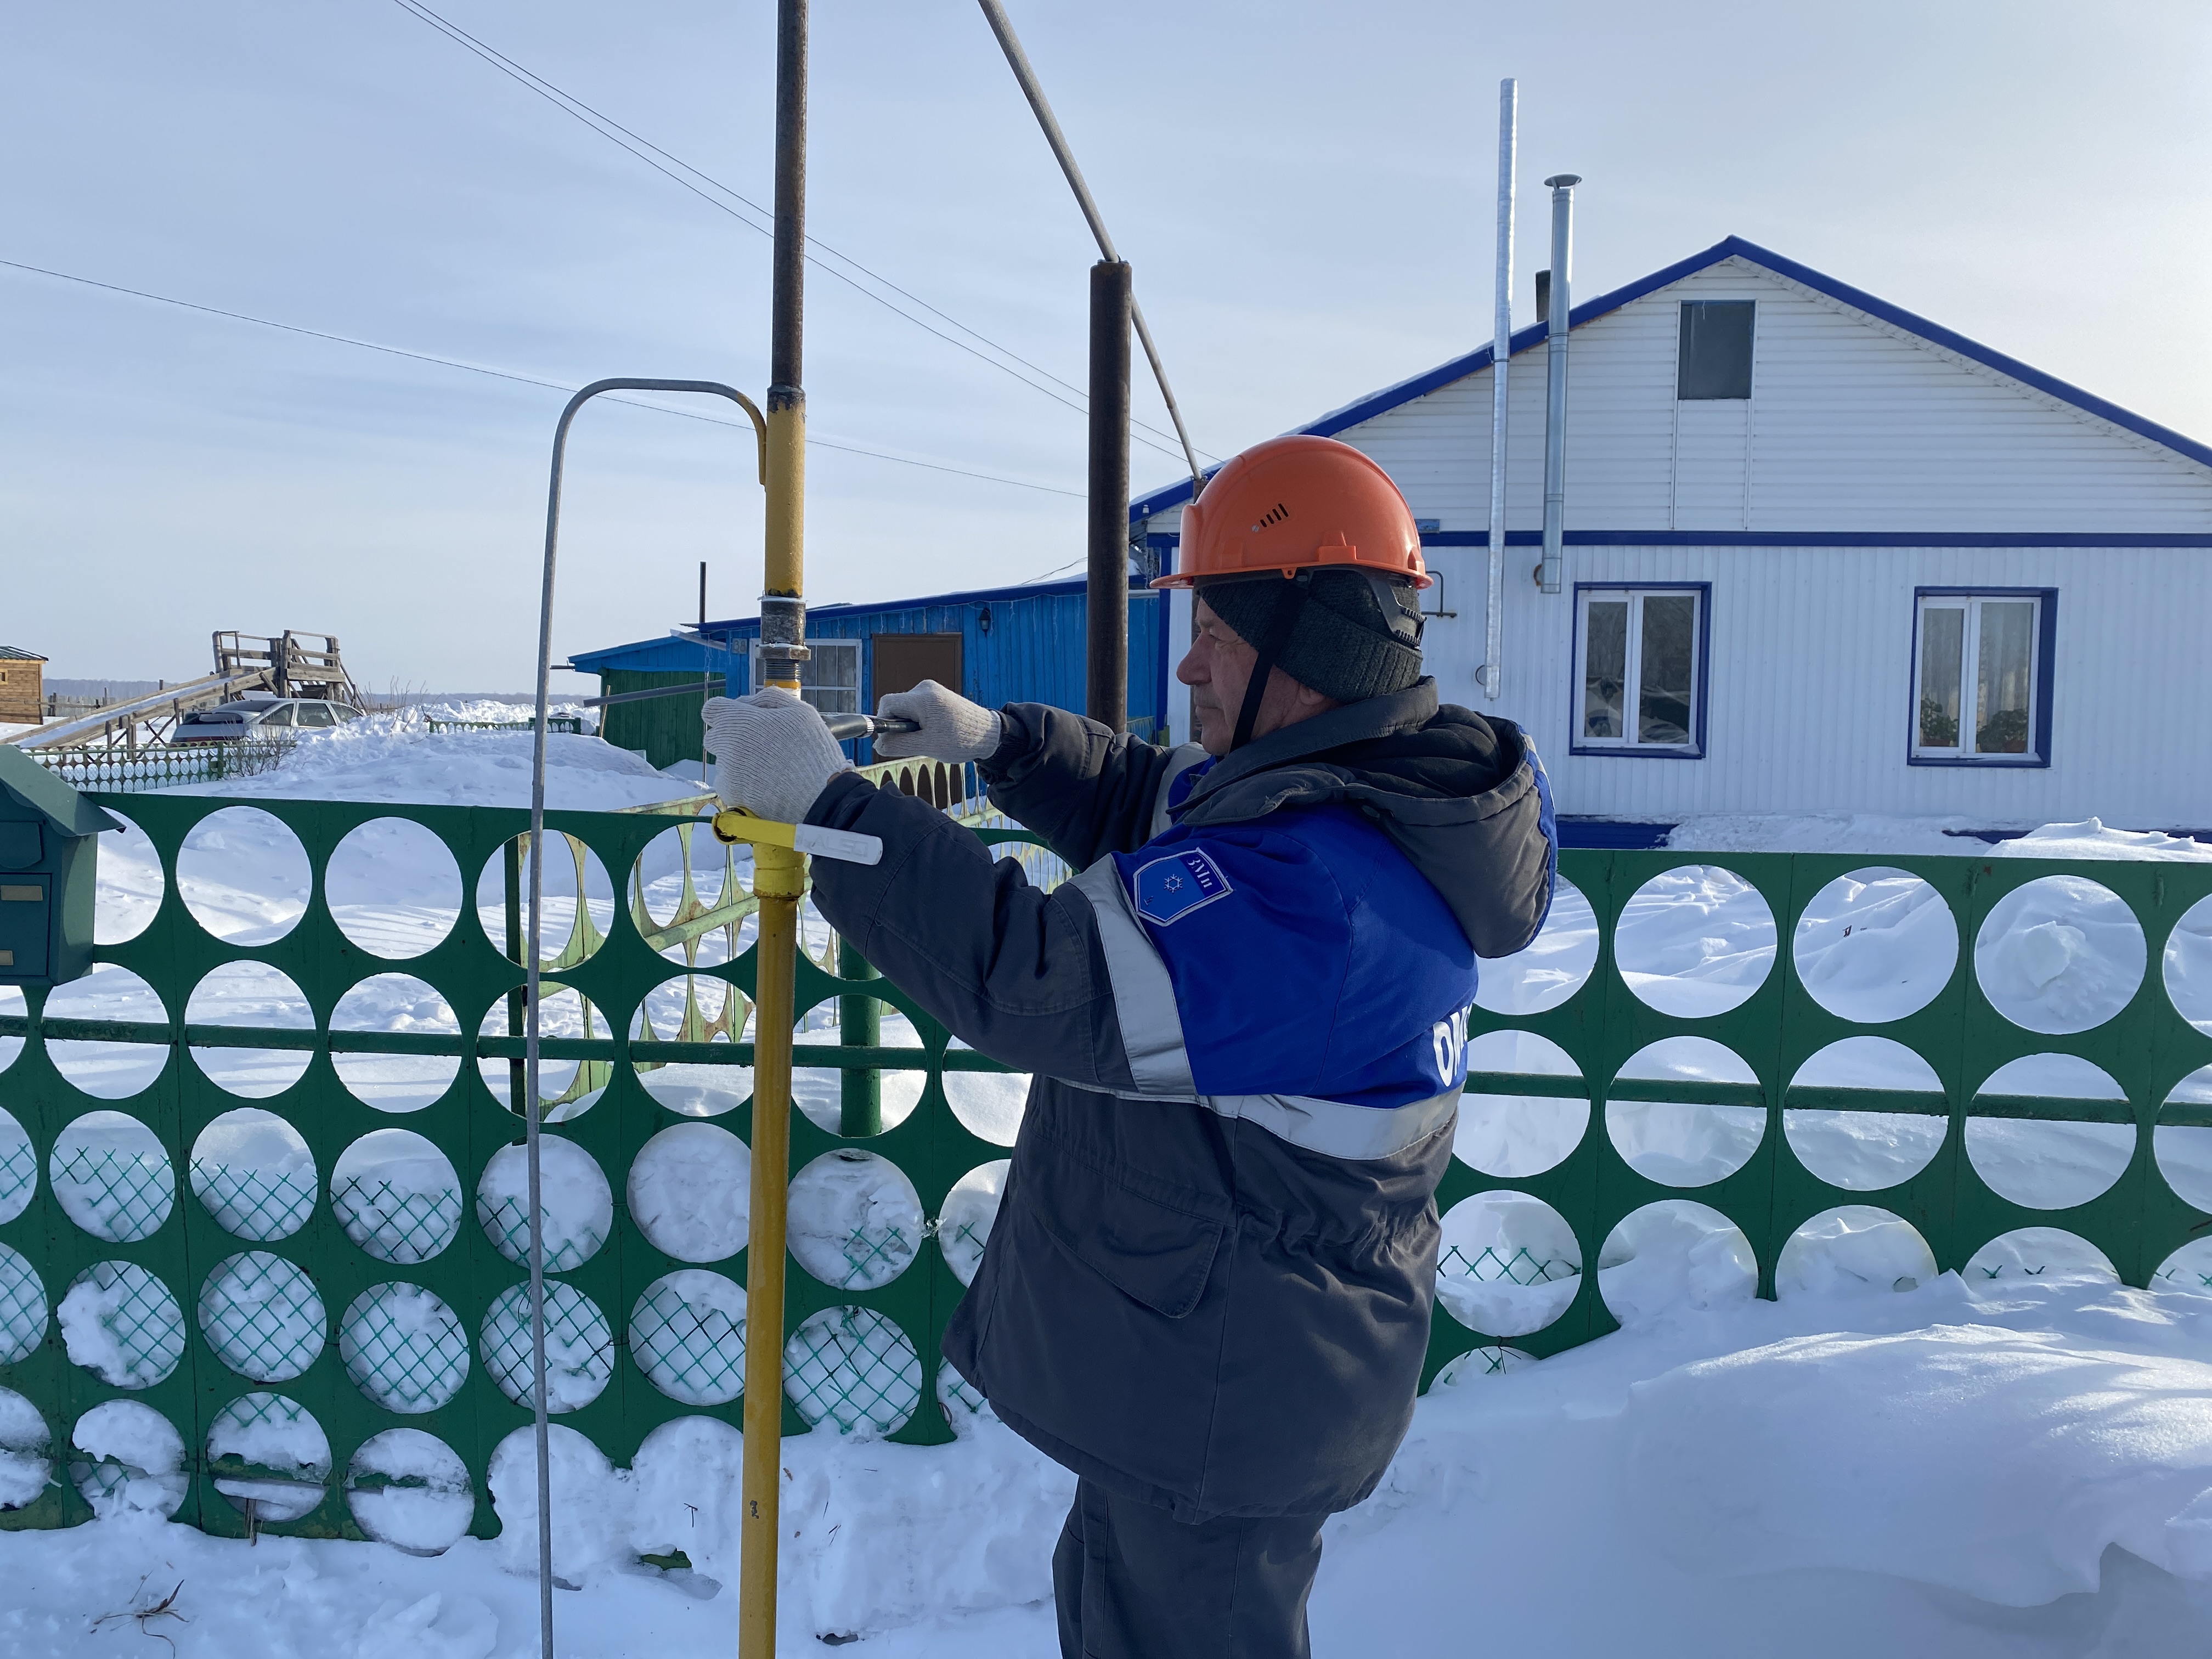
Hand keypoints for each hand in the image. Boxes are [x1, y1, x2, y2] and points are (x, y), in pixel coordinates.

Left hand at [702, 688, 852, 823]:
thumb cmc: (814, 751)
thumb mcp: (800, 712)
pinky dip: (742, 784)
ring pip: (723, 762)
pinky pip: (729, 784)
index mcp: (739, 722)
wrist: (821, 798)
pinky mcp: (731, 796)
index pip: (712, 709)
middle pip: (714, 737)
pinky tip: (765, 784)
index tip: (742, 719)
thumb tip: (747, 702)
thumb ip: (769, 698)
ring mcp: (727, 774)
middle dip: (731, 738)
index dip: (727, 712)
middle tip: (760, 745)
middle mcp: (726, 747)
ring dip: (738, 762)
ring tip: (769, 768)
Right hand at [872, 679, 1003, 761]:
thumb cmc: (962, 740)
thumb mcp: (927, 746)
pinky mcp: (938, 696)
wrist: (990, 735)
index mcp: (923, 698)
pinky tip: (935, 732)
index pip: (887, 703)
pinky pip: (918, 708)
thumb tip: (878, 745)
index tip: (891, 739)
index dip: (884, 722)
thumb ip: (899, 745)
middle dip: (900, 726)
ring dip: (911, 726)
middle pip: (897, 706)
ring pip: (907, 709)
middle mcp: (926, 688)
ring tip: (931, 738)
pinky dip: (920, 722)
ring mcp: (932, 691)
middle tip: (917, 742)